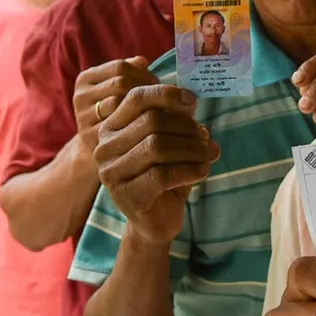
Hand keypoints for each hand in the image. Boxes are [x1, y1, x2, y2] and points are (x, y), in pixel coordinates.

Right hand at [73, 57, 157, 156]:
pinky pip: (118, 127)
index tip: (158, 83)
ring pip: (119, 104)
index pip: (120, 67)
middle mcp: (81, 96)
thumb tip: (143, 61)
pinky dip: (138, 125)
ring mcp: (84, 117)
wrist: (101, 151)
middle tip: (163, 99)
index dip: (144, 73)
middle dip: (146, 89)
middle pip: (120, 84)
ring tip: (161, 110)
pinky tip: (152, 127)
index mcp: (86, 78)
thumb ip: (131, 73)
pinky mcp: (90, 137)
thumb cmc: (116, 113)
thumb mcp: (118, 91)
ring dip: (144, 106)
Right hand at [94, 84, 219, 243]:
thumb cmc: (164, 176)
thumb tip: (190, 101)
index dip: (167, 94)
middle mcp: (105, 147)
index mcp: (113, 127)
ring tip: (210, 155)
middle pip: (151, 121)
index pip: (136, 98)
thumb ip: (176, 120)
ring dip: (192, 148)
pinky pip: (162, 175)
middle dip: (187, 128)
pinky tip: (202, 171)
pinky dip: (188, 170)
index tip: (193, 101)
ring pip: (157, 146)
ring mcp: (112, 172)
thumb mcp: (171, 142)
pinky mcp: (127, 195)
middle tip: (208, 140)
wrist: (156, 220)